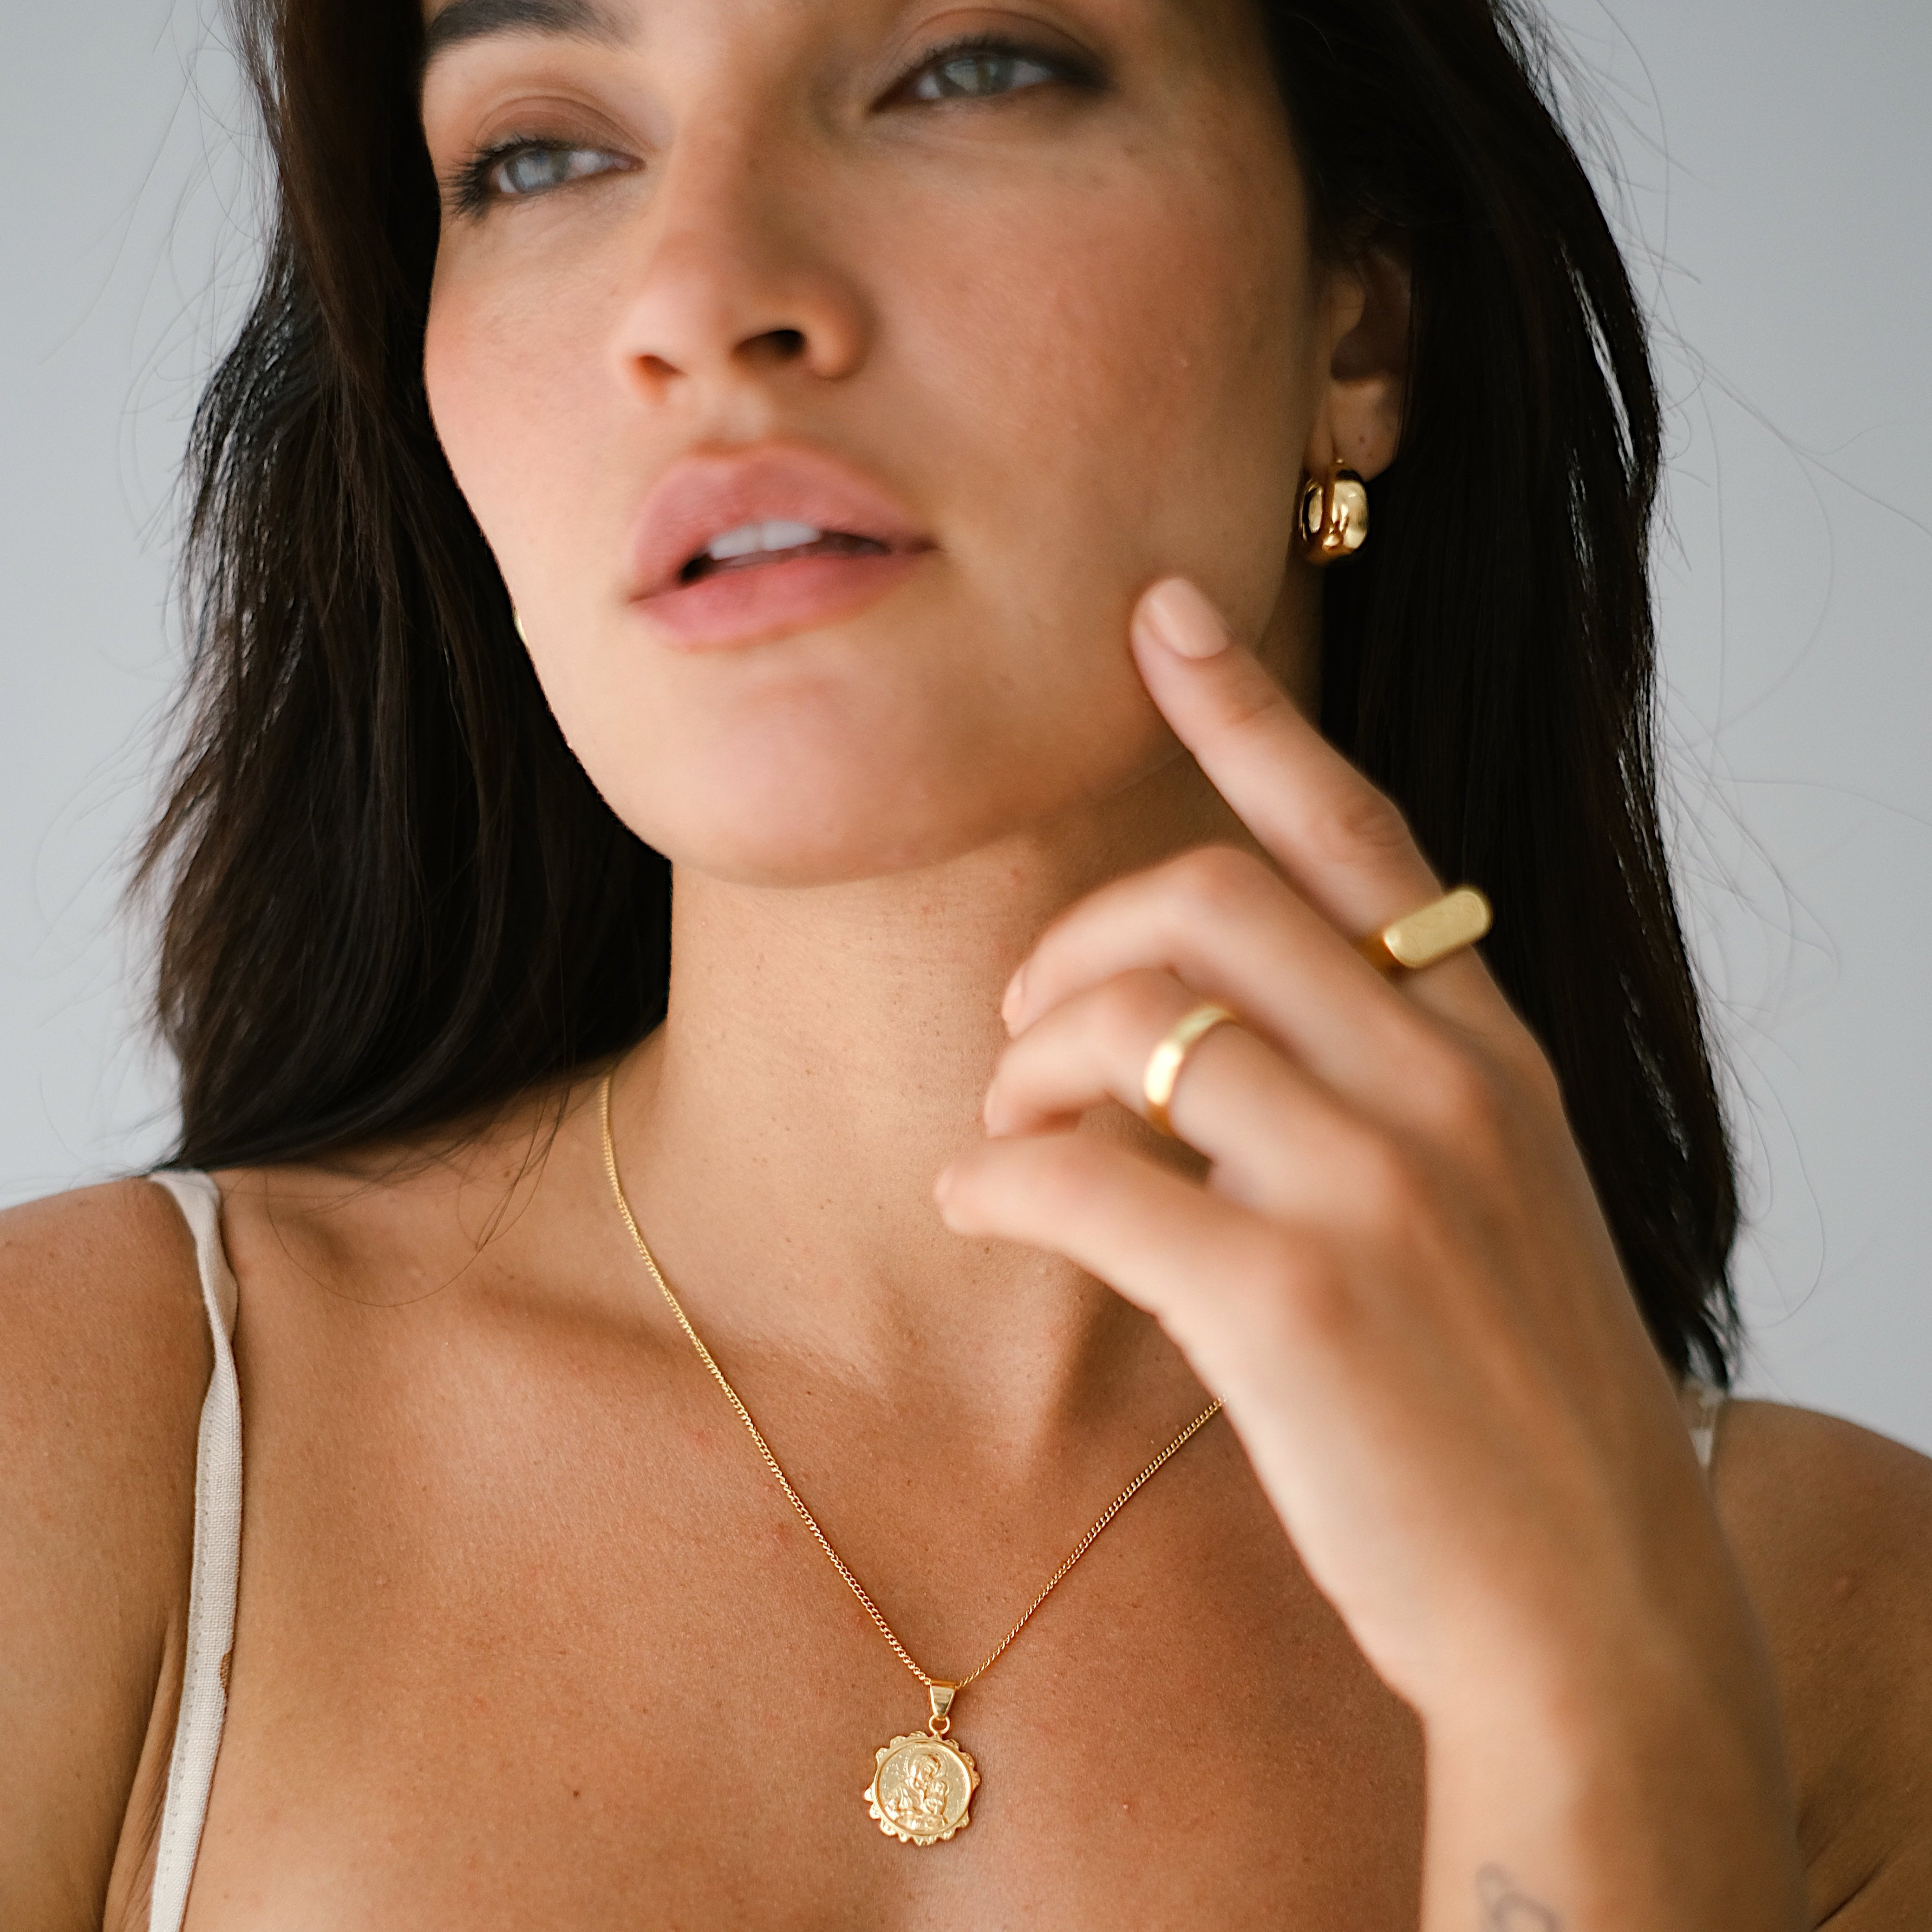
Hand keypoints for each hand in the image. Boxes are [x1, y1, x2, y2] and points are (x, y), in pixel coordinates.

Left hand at [934, 578, 1801, 1928]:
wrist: (1596, 1615)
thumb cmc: (1517, 1411)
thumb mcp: (1492, 1210)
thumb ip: (1377, 1101)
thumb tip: (1186, 1049)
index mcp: (1490, 1054)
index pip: (1363, 835)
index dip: (1251, 712)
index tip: (1162, 619)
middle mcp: (1444, 1090)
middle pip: (1210, 900)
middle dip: (1083, 937)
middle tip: (1029, 1018)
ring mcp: (1376, 1192)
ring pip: (1137, 1025)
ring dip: (1031, 1063)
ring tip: (1014, 1130)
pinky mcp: (1293, 1308)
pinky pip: (1085, 1180)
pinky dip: (1000, 1180)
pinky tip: (981, 1207)